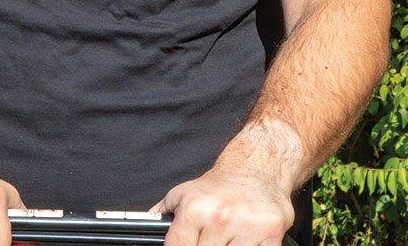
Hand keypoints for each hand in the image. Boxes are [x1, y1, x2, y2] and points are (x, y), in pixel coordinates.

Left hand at [151, 162, 293, 245]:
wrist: (256, 168)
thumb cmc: (217, 187)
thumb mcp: (180, 196)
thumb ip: (159, 220)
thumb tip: (137, 241)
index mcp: (195, 208)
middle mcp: (220, 216)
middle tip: (208, 240)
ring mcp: (247, 227)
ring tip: (225, 239)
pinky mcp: (271, 235)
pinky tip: (241, 241)